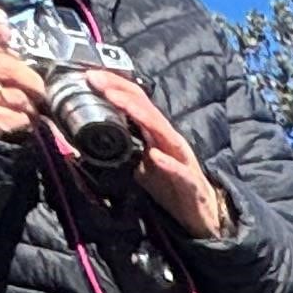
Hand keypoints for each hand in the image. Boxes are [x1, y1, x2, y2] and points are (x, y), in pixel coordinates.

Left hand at [80, 72, 232, 237]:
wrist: (201, 216)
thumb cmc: (172, 188)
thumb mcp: (139, 166)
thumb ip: (121, 152)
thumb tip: (90, 144)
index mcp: (156, 134)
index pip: (136, 102)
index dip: (114, 87)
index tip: (90, 77)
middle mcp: (169, 140)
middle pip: (146, 108)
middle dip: (120, 91)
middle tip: (96, 80)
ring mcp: (181, 159)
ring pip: (161, 131)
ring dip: (139, 114)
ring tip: (117, 101)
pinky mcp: (191, 183)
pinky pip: (179, 170)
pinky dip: (167, 162)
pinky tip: (154, 155)